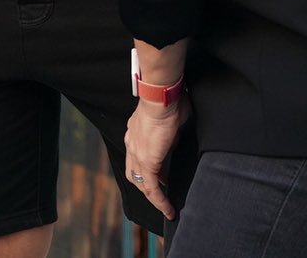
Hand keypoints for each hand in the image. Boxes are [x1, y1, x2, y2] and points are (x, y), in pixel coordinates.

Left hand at [124, 96, 188, 221]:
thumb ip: (170, 134)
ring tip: (166, 208)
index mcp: (135, 134)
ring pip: (141, 183)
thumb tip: (174, 142)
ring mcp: (136, 153)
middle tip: (161, 197)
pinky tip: (168, 209)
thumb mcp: (170, 121)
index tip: (160, 180)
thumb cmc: (168, 102)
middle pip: (134, 173)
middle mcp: (132, 144)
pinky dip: (159, 200)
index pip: (137, 158)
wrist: (160, 97)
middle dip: (147, 187)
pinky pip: (151, 187)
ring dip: (153, 197)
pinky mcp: (147, 160)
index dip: (147, 171)